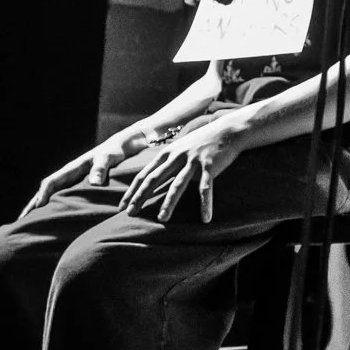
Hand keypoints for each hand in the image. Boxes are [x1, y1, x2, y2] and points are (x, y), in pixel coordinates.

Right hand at [21, 127, 151, 217]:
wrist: (124, 146)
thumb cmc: (115, 151)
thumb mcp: (109, 157)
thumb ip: (102, 168)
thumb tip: (94, 183)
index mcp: (73, 168)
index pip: (52, 182)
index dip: (43, 195)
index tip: (36, 209)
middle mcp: (70, 175)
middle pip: (46, 191)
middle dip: (33, 205)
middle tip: (21, 221)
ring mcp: (74, 181)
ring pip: (53, 196)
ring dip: (41, 208)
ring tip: (31, 225)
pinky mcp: (81, 187)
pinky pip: (63, 199)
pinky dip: (55, 208)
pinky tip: (53, 220)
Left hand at [119, 114, 246, 223]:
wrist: (227, 130)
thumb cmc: (202, 141)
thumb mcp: (180, 148)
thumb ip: (167, 162)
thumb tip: (152, 179)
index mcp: (168, 153)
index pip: (144, 174)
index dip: (132, 190)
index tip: (122, 206)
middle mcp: (177, 156)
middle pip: (155, 179)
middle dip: (140, 197)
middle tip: (130, 214)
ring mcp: (193, 160)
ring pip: (178, 184)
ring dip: (169, 202)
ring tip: (162, 219)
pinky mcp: (210, 165)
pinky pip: (206, 188)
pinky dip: (205, 204)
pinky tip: (205, 218)